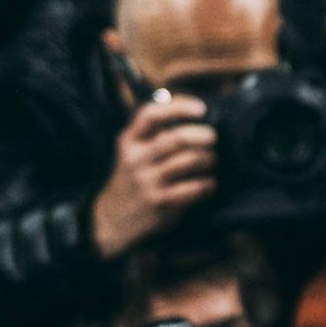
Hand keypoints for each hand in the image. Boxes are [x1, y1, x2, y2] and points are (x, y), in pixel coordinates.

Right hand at [91, 93, 216, 254]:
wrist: (112, 219)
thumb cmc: (133, 177)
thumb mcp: (133, 150)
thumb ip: (155, 132)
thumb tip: (195, 111)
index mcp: (130, 141)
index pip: (151, 114)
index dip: (180, 107)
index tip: (201, 109)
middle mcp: (137, 159)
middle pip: (178, 138)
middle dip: (204, 135)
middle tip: (213, 138)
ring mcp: (148, 182)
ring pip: (191, 161)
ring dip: (210, 159)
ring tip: (211, 161)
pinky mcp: (161, 202)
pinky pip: (196, 187)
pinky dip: (209, 184)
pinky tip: (209, 184)